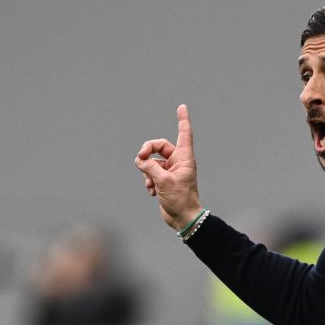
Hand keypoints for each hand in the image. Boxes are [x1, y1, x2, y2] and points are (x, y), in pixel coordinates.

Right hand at [134, 104, 201, 230]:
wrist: (182, 218)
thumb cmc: (180, 200)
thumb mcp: (163, 181)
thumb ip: (149, 167)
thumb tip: (140, 160)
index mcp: (185, 158)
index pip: (184, 134)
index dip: (182, 120)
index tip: (182, 106)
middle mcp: (178, 162)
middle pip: (158, 146)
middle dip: (147, 153)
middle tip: (139, 159)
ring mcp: (171, 170)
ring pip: (151, 161)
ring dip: (146, 172)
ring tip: (151, 185)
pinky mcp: (164, 179)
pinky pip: (150, 172)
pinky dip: (147, 180)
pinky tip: (151, 191)